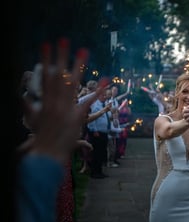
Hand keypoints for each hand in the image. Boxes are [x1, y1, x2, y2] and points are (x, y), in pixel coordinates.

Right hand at [24, 38, 106, 162]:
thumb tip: (20, 95)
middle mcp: (55, 101)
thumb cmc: (40, 136)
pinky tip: (107, 80)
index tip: (46, 45)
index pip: (45, 75)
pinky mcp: (78, 116)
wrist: (46, 153)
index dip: (46, 60)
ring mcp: (66, 108)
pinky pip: (89, 101)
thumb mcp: (32, 118)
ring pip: (73, 83)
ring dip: (78, 66)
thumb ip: (27, 105)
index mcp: (45, 100)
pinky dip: (98, 91)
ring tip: (84, 51)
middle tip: (65, 40)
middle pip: (59, 75)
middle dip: (61, 57)